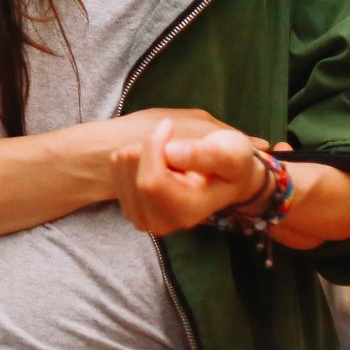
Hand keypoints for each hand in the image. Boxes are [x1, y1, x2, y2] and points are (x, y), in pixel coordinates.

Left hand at [110, 117, 274, 234]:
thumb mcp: (230, 153)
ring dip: (144, 150)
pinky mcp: (129, 207)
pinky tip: (160, 165)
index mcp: (185, 213)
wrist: (227, 180)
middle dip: (151, 146)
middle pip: (133, 169)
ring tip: (172, 160)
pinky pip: (117, 165)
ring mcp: (141, 218)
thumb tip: (171, 152)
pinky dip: (136, 156)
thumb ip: (204, 154)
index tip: (170, 126)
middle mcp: (159, 223)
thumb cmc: (232, 164)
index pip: (151, 180)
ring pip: (122, 164)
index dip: (155, 146)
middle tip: (177, 147)